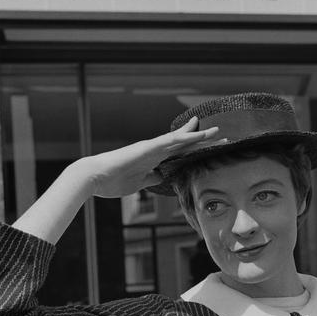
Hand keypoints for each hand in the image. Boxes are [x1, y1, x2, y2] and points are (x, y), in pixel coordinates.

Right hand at [84, 116, 219, 197]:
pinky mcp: (147, 149)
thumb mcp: (139, 183)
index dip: (195, 149)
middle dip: (204, 141)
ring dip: (199, 136)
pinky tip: (198, 135)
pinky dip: (185, 137)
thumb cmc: (112, 180)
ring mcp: (151, 148)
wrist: (93, 177)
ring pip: (180, 139)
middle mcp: (154, 150)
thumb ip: (151, 178)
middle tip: (223, 138)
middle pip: (184, 144)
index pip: (179, 153)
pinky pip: (169, 141)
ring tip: (217, 131)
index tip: (210, 146)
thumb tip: (162, 178)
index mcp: (153, 159)